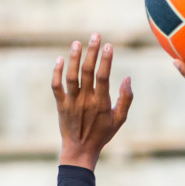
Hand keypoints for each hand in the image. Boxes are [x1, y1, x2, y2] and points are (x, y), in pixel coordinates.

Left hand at [52, 33, 132, 169]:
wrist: (80, 150)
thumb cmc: (102, 134)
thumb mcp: (120, 120)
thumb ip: (126, 99)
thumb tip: (128, 78)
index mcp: (102, 103)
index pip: (103, 76)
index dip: (106, 60)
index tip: (108, 45)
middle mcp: (86, 100)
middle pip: (88, 71)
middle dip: (92, 51)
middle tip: (95, 35)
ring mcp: (71, 102)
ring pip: (71, 76)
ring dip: (74, 58)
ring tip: (77, 42)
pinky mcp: (60, 105)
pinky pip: (56, 86)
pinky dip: (56, 72)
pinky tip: (60, 59)